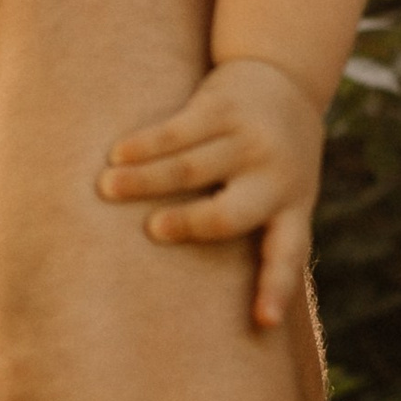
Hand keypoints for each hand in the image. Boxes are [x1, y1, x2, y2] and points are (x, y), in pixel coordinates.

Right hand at [100, 56, 325, 330]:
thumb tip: (219, 304)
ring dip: (144, 179)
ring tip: (108, 189)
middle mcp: (275, 177)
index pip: (287, 256)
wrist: (287, 79)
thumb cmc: (275, 157)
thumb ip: (260, 227)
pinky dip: (143, 144)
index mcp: (292, 208)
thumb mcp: (286, 192)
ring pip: (189, 167)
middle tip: (154, 229)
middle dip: (189, 223)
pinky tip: (118, 154)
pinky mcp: (224, 107)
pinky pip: (176, 130)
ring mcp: (250, 140)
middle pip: (230, 213)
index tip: (263, 321)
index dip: (274, 289)